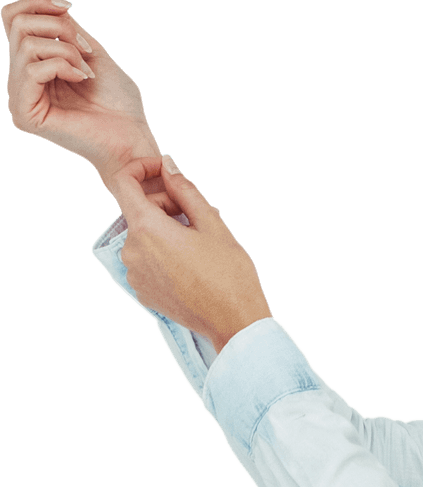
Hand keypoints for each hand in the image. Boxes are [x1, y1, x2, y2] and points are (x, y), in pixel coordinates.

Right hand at [3, 0, 180, 214]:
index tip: (70, 7)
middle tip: (86, 50)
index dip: (38, 2)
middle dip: (57, 26)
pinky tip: (82, 80)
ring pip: (26, 43)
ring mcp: (21, 97)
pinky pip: (33, 68)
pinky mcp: (25, 113)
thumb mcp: (90, 51)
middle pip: (15, 23)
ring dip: (66, 49)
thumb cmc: (120, 104)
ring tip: (87, 71)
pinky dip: (63, 66)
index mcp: (34, 65)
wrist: (135, 138)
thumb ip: (61, 25)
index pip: (13, 18)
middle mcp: (22, 80)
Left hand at [112, 154, 272, 353]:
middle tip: (201, 217)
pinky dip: (164, 255)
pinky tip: (191, 264)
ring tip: (200, 244)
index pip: (124, 183)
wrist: (234, 322)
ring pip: (145, 237)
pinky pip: (147, 261)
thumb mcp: (213, 224)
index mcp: (147, 228)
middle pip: (139, 212)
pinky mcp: (143, 292)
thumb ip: (185, 190)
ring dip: (167, 232)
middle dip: (166, 207)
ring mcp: (135, 274)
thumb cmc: (229, 274)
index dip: (142, 168)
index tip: (164, 172)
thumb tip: (168, 164)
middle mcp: (132, 250)